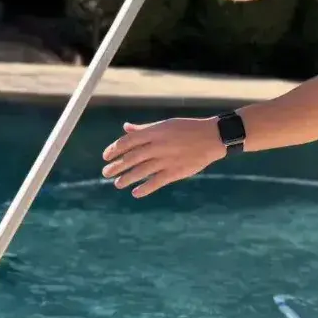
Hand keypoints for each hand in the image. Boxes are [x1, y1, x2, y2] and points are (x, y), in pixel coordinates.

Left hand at [102, 117, 224, 196]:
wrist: (212, 137)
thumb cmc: (187, 129)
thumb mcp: (165, 124)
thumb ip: (144, 129)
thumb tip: (126, 127)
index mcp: (155, 132)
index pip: (128, 141)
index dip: (114, 149)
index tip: (105, 156)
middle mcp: (158, 146)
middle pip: (131, 158)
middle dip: (116, 166)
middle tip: (105, 173)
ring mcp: (166, 160)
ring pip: (141, 171)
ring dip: (126, 178)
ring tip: (117, 183)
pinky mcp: (175, 172)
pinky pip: (156, 182)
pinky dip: (144, 188)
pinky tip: (135, 193)